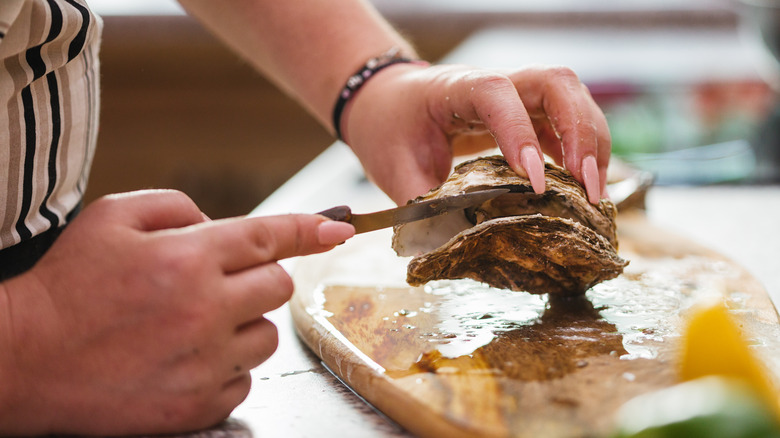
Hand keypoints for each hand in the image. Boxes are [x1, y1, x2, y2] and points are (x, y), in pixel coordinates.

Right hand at [0, 190, 353, 434]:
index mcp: (187, 258)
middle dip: (256, 278)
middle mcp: (204, 308)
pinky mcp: (197, 403)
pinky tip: (186, 358)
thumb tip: (222, 223)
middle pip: (278, 287)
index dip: (310, 229)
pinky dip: (225, 366)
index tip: (339, 228)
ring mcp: (203, 361)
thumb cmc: (67, 286)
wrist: (26, 359)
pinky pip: (244, 380)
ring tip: (193, 324)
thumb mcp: (112, 218)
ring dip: (243, 324)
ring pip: (267, 334)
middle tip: (215, 284)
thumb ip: (176, 205)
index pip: (269, 236)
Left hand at [343, 63, 610, 204]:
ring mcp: (513, 94)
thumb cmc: (387, 128)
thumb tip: (445, 253)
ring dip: (591, 142)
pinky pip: (563, 122)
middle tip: (588, 186)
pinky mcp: (523, 112)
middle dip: (580, 132)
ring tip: (595, 193)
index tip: (534, 184)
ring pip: (570, 98)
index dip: (520, 134)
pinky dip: (580, 150)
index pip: (497, 95)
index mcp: (455, 88)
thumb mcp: (394, 170)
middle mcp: (493, 84)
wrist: (382, 102)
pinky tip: (583, 185)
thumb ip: (422, 207)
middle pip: (555, 83)